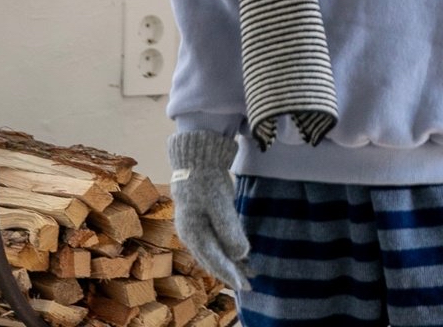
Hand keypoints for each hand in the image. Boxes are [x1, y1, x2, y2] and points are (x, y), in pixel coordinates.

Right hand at [167, 131, 252, 289]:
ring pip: (216, 251)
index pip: (213, 258)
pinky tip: (240, 255)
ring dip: (232, 263)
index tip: (243, 285)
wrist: (197, 157)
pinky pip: (218, 241)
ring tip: (249, 274)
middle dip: (230, 273)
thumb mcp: (217, 201)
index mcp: (192, 232)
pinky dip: (229, 250)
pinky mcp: (206, 219)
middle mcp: (193, 234)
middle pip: (213, 259)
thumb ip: (228, 227)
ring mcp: (198, 227)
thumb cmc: (205, 178)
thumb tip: (240, 253)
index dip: (229, 273)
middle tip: (249, 286)